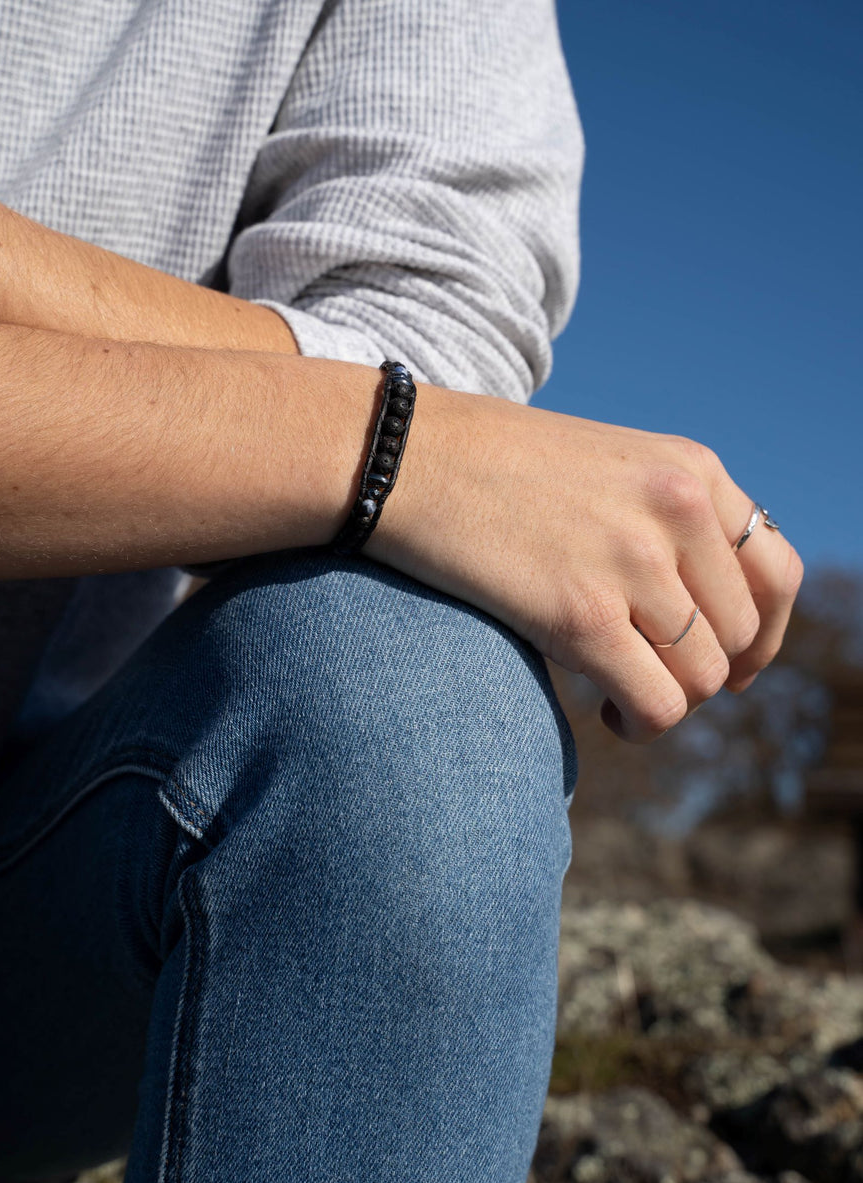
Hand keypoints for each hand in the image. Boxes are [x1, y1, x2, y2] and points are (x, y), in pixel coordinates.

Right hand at [368, 387, 802, 742]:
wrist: (405, 458)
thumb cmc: (493, 468)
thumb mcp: (609, 467)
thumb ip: (667, 521)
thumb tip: (705, 617)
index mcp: (692, 469)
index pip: (776, 574)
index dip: (760, 635)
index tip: (726, 663)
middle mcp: (679, 509)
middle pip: (740, 635)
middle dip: (700, 673)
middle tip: (646, 677)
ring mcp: (633, 561)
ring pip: (700, 677)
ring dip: (665, 702)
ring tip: (616, 695)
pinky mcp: (582, 615)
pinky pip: (657, 704)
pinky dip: (639, 723)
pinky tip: (602, 711)